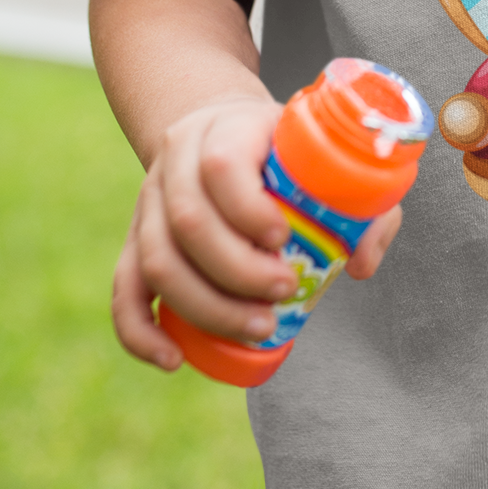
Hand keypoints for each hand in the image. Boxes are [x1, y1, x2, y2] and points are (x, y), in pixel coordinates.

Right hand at [113, 99, 409, 369]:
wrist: (222, 131)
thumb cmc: (285, 152)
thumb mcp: (326, 156)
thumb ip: (364, 203)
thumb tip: (358, 264)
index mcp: (225, 129)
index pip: (222, 166)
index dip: (249, 209)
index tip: (285, 238)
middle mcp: (177, 162)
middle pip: (188, 221)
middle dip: (238, 270)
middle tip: (284, 292)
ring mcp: (149, 202)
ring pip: (156, 259)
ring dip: (206, 305)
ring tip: (258, 327)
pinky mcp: (134, 240)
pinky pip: (123, 289)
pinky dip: (140, 331)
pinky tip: (172, 359)